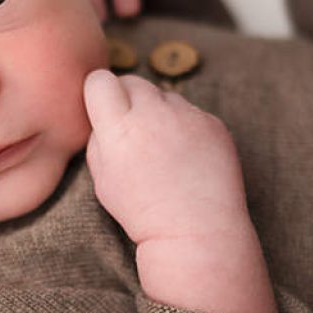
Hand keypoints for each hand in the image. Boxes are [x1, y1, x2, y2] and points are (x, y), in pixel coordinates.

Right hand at [82, 69, 249, 244]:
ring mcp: (188, 116)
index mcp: (120, 129)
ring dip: (160, 113)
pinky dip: (187, 127)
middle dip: (128, 99)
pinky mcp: (213, 123)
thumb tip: (103, 114)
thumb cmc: (142, 211)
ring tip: (165, 150)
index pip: (100, 80)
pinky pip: (192, 113)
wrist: (195, 231)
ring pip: (165, 96)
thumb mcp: (102, 180)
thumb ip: (98, 139)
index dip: (100, 95)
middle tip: (134, 131)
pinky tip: (188, 157)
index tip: (105, 111)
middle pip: (133, 82)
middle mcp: (155, 114)